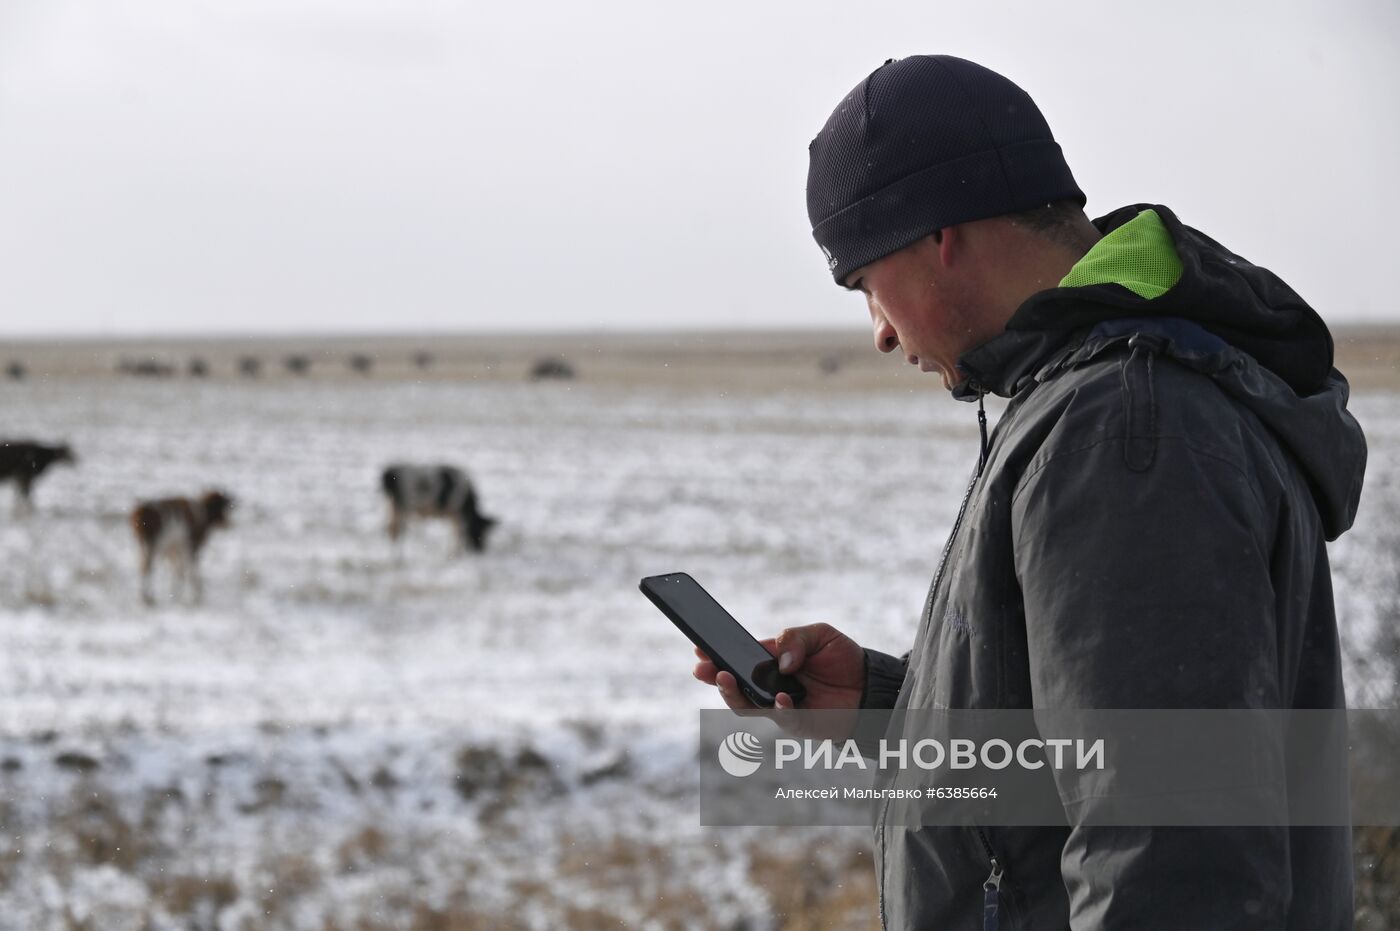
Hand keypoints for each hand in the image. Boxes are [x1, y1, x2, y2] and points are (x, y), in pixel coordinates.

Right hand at [692, 622, 864, 715]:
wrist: (871, 685)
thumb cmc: (843, 659)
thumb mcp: (820, 634)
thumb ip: (795, 639)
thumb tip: (780, 662)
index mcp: (771, 660)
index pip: (739, 657)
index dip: (718, 652)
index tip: (699, 646)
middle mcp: (770, 685)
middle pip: (734, 683)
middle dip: (715, 676)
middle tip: (702, 667)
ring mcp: (780, 705)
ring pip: (747, 706)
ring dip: (733, 694)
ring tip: (727, 678)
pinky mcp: (797, 723)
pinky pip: (781, 719)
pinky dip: (778, 709)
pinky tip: (781, 699)